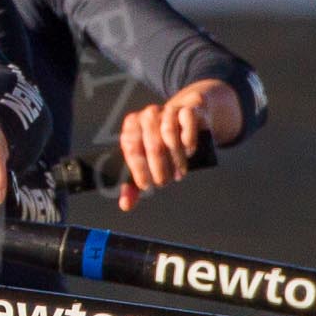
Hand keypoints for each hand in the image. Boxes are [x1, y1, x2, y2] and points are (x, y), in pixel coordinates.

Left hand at [116, 80, 233, 210]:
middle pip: (151, 144)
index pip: (131, 147)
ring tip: (179, 174)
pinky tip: (189, 153)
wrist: (189, 116)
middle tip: (164, 182)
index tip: (146, 185)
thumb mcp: (147, 160)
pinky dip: (188, 140)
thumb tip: (126, 205)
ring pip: (170, 135)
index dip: (138, 169)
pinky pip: (187, 123)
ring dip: (175, 159)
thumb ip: (134, 182)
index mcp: (132, 125)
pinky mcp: (188, 110)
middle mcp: (148, 115)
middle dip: (159, 168)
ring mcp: (168, 110)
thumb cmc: (163, 142)